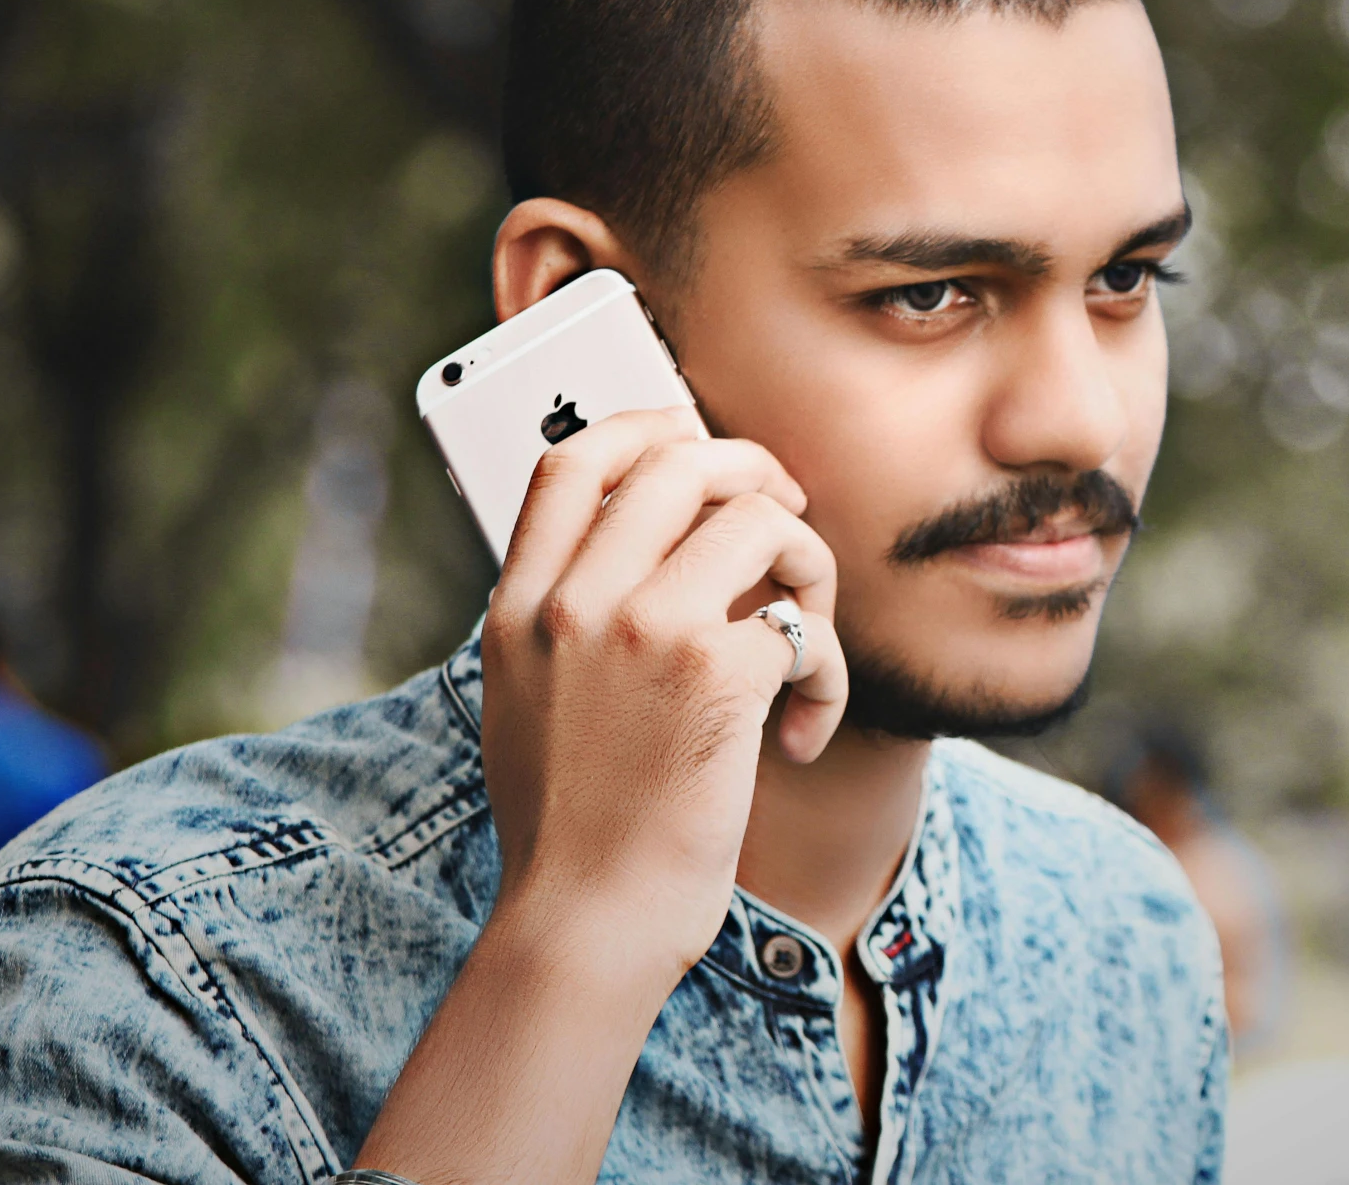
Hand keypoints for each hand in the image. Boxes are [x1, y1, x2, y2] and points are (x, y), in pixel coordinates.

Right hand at [478, 406, 848, 982]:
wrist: (588, 920)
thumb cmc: (574, 824)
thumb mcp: (528, 700)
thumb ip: (566, 616)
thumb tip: (640, 539)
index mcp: (521, 606)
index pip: (572, 461)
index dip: (647, 426)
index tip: (695, 439)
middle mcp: (577, 602)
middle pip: (683, 462)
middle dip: (755, 473)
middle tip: (788, 521)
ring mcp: (647, 630)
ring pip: (761, 523)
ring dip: (809, 570)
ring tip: (804, 643)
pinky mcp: (719, 675)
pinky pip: (806, 627)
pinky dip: (827, 679)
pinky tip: (800, 736)